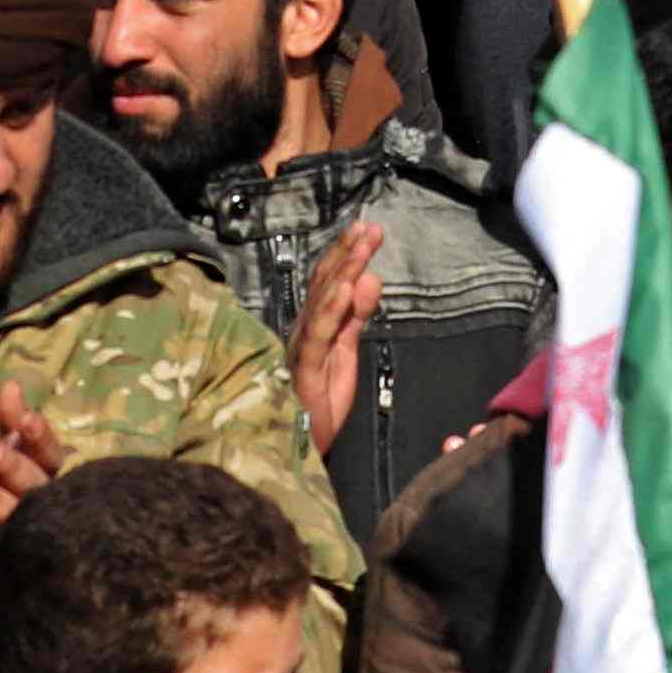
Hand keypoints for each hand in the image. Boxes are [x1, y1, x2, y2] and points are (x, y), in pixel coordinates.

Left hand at [0, 381, 65, 672]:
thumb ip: (0, 445)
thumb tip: (14, 386)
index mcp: (28, 499)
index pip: (48, 461)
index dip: (39, 437)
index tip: (20, 415)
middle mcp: (32, 525)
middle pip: (39, 487)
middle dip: (13, 465)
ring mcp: (20, 557)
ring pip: (24, 520)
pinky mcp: (1, 592)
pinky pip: (3, 564)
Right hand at [296, 220, 383, 457]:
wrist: (300, 445)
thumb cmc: (320, 398)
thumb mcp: (346, 350)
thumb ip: (356, 316)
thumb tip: (370, 277)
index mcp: (315, 323)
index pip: (330, 280)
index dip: (346, 252)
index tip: (366, 228)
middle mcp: (305, 328)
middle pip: (326, 283)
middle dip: (348, 253)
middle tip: (370, 228)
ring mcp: (302, 346)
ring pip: (323, 302)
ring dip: (343, 272)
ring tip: (362, 248)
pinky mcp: (303, 368)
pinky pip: (318, 335)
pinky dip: (331, 309)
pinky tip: (345, 289)